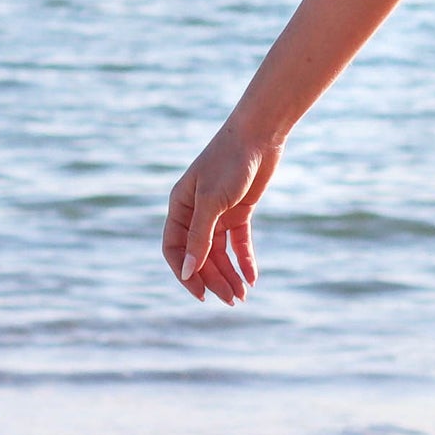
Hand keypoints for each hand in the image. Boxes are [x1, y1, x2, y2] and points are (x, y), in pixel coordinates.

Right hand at [163, 122, 281, 303]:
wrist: (259, 134)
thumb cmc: (229, 161)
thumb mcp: (211, 200)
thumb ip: (199, 236)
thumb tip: (188, 271)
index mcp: (180, 208)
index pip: (174, 249)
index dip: (185, 273)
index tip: (201, 293)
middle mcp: (196, 212)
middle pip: (200, 255)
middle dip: (213, 279)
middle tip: (230, 300)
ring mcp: (219, 212)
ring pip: (220, 252)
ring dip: (230, 274)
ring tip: (241, 296)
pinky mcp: (240, 209)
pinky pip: (239, 241)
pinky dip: (245, 259)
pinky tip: (252, 277)